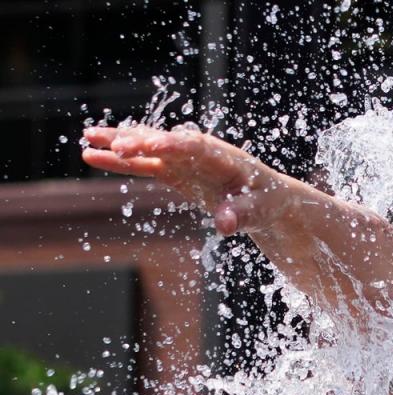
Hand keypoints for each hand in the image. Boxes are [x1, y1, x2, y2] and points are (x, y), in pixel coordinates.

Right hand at [82, 125, 297, 234]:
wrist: (269, 199)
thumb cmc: (267, 202)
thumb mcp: (259, 211)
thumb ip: (241, 215)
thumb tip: (224, 225)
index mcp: (224, 158)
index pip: (196, 148)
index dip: (175, 145)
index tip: (152, 145)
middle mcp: (201, 152)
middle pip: (166, 143)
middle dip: (141, 142)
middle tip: (114, 144)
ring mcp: (185, 160)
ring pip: (149, 147)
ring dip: (120, 143)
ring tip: (88, 137)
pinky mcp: (176, 171)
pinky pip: (145, 164)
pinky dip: (121, 161)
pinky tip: (92, 155)